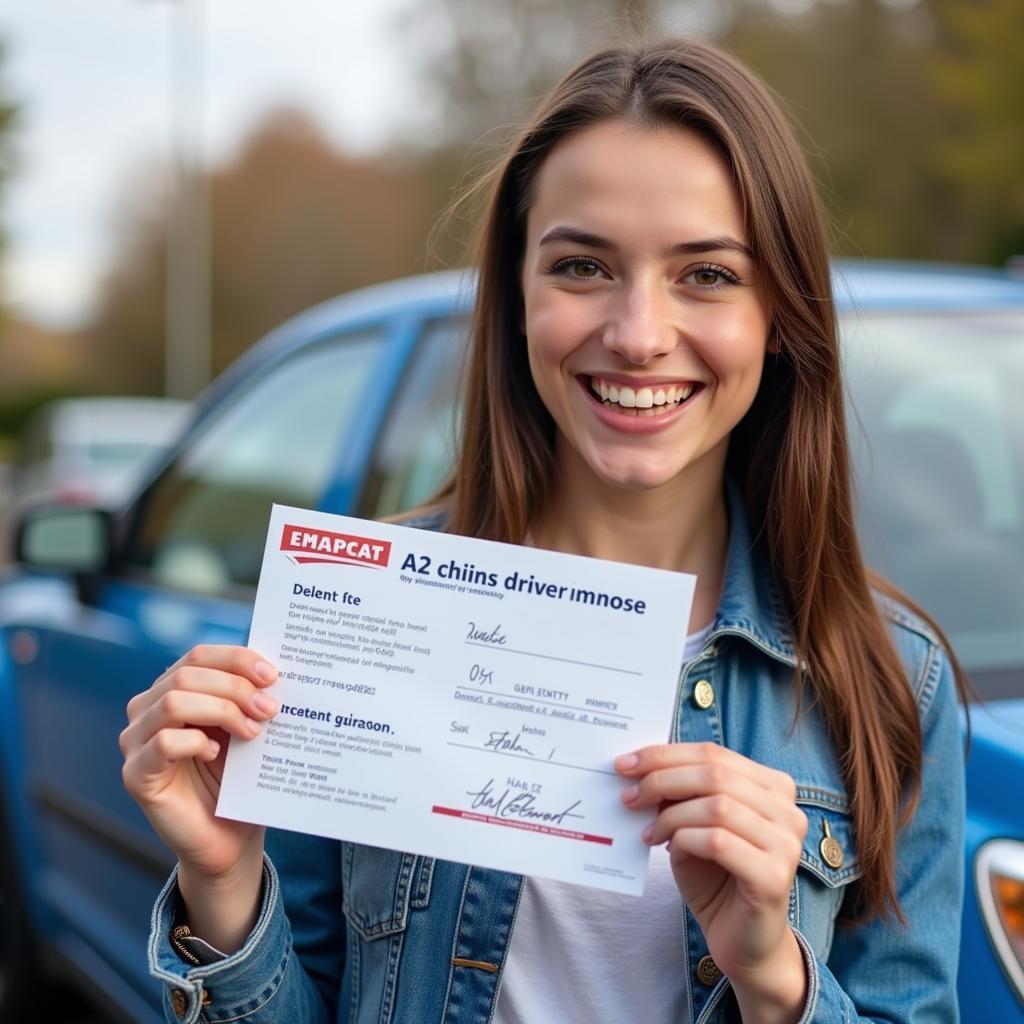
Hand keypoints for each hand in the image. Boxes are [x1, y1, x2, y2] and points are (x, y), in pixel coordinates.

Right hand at [120, 644, 279, 880]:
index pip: (199, 655)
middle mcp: (147, 709)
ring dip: (222, 710)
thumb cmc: (239, 778)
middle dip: (235, 687)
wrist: (229, 838)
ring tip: (252, 731)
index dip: (237, 659)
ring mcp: (136, 741)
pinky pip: (163, 742)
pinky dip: (196, 741)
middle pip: (188, 674)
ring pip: (174, 701)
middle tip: (269, 708)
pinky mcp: (135, 774)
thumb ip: (248, 696)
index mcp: (174, 689)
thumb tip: (272, 667)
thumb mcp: (246, 727)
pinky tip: (218, 753)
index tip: (272, 675)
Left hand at [617, 742, 807, 1016]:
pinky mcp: (774, 877)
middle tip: (629, 796)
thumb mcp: (695, 824)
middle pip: (715, 774)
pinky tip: (667, 850)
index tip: (625, 763)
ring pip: (717, 806)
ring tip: (648, 831)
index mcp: (773, 786)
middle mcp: (788, 810)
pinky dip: (684, 839)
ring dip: (671, 815)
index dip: (666, 754)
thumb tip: (639, 768)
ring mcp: (786, 844)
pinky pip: (718, 842)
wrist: (743, 941)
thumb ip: (681, 794)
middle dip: (663, 779)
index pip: (715, 753)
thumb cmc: (717, 876)